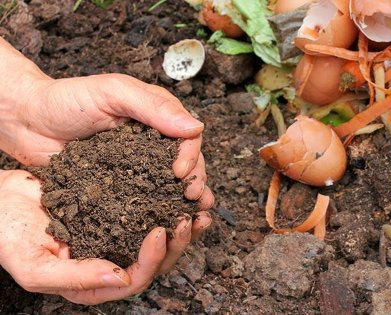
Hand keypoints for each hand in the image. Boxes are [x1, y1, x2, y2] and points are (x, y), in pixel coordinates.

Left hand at [0, 38, 212, 207]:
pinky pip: (144, 199)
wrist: (26, 122)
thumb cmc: (66, 99)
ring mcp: (138, 166)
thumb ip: (153, 108)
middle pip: (187, 163)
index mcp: (157, 116)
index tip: (180, 173)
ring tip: (192, 217)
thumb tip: (196, 127)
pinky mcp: (121, 186)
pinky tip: (165, 224)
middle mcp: (153, 143)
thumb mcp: (113, 93)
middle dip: (195, 181)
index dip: (191, 156)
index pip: (188, 138)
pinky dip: (157, 212)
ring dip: (184, 201)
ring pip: (170, 185)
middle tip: (192, 199)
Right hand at [0, 170, 211, 304]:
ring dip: (181, 225)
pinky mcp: (118, 212)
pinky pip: (149, 210)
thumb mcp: (34, 265)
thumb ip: (75, 277)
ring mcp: (115, 236)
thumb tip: (121, 279)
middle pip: (155, 262)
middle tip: (188, 218)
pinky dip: (166, 203)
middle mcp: (109, 262)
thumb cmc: (8, 235)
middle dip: (177, 243)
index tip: (160, 232)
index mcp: (93, 282)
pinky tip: (178, 191)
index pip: (134, 279)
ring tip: (197, 208)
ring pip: (158, 238)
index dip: (152, 260)